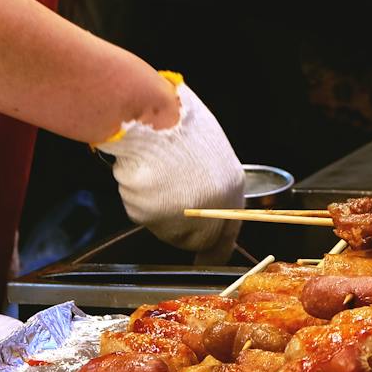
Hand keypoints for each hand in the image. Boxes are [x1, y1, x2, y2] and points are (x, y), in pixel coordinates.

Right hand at [96, 78, 244, 253]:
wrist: (151, 115)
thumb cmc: (180, 120)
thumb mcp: (211, 147)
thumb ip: (212, 178)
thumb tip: (205, 193)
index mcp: (232, 188)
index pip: (228, 234)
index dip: (216, 247)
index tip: (208, 256)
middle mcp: (209, 208)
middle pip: (194, 237)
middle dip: (180, 225)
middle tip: (168, 195)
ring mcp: (178, 215)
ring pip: (164, 225)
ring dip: (158, 207)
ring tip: (155, 171)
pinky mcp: (148, 215)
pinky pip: (141, 212)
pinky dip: (139, 196)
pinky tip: (142, 172)